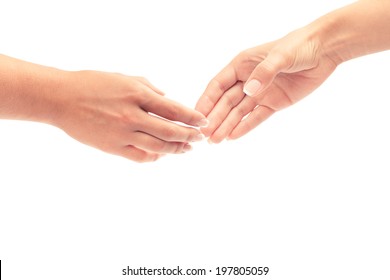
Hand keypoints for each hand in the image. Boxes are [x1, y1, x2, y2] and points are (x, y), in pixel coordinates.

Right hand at [54, 71, 206, 161]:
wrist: (61, 99)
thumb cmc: (93, 83)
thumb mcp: (123, 77)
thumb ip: (148, 88)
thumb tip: (167, 98)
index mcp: (136, 94)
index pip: (173, 109)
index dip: (192, 117)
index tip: (203, 122)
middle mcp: (132, 115)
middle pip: (170, 131)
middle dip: (189, 136)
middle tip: (200, 139)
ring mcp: (122, 133)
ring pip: (158, 146)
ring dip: (176, 149)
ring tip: (187, 149)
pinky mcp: (112, 147)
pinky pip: (139, 156)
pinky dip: (154, 157)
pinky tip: (161, 155)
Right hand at [196, 27, 338, 142]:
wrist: (324, 51)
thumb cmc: (299, 45)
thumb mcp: (281, 56)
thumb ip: (264, 72)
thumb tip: (249, 90)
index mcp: (242, 64)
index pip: (218, 85)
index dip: (207, 100)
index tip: (197, 115)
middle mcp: (247, 80)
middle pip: (226, 102)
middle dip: (214, 118)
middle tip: (204, 135)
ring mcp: (260, 93)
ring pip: (238, 112)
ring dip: (226, 126)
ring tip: (214, 141)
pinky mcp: (273, 103)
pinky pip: (256, 117)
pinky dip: (245, 126)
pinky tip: (233, 137)